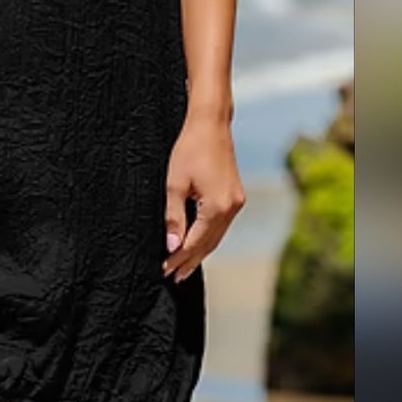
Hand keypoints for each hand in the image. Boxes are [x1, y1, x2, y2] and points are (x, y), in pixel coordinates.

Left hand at [162, 116, 244, 282]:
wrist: (210, 124)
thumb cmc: (189, 149)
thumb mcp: (174, 183)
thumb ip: (173, 217)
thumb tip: (172, 246)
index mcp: (217, 207)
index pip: (195, 243)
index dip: (179, 258)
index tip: (164, 271)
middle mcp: (232, 208)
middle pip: (208, 244)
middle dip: (190, 261)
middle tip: (174, 277)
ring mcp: (236, 202)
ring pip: (216, 236)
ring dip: (200, 251)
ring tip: (184, 266)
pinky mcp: (236, 195)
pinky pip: (221, 224)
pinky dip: (208, 236)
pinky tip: (198, 242)